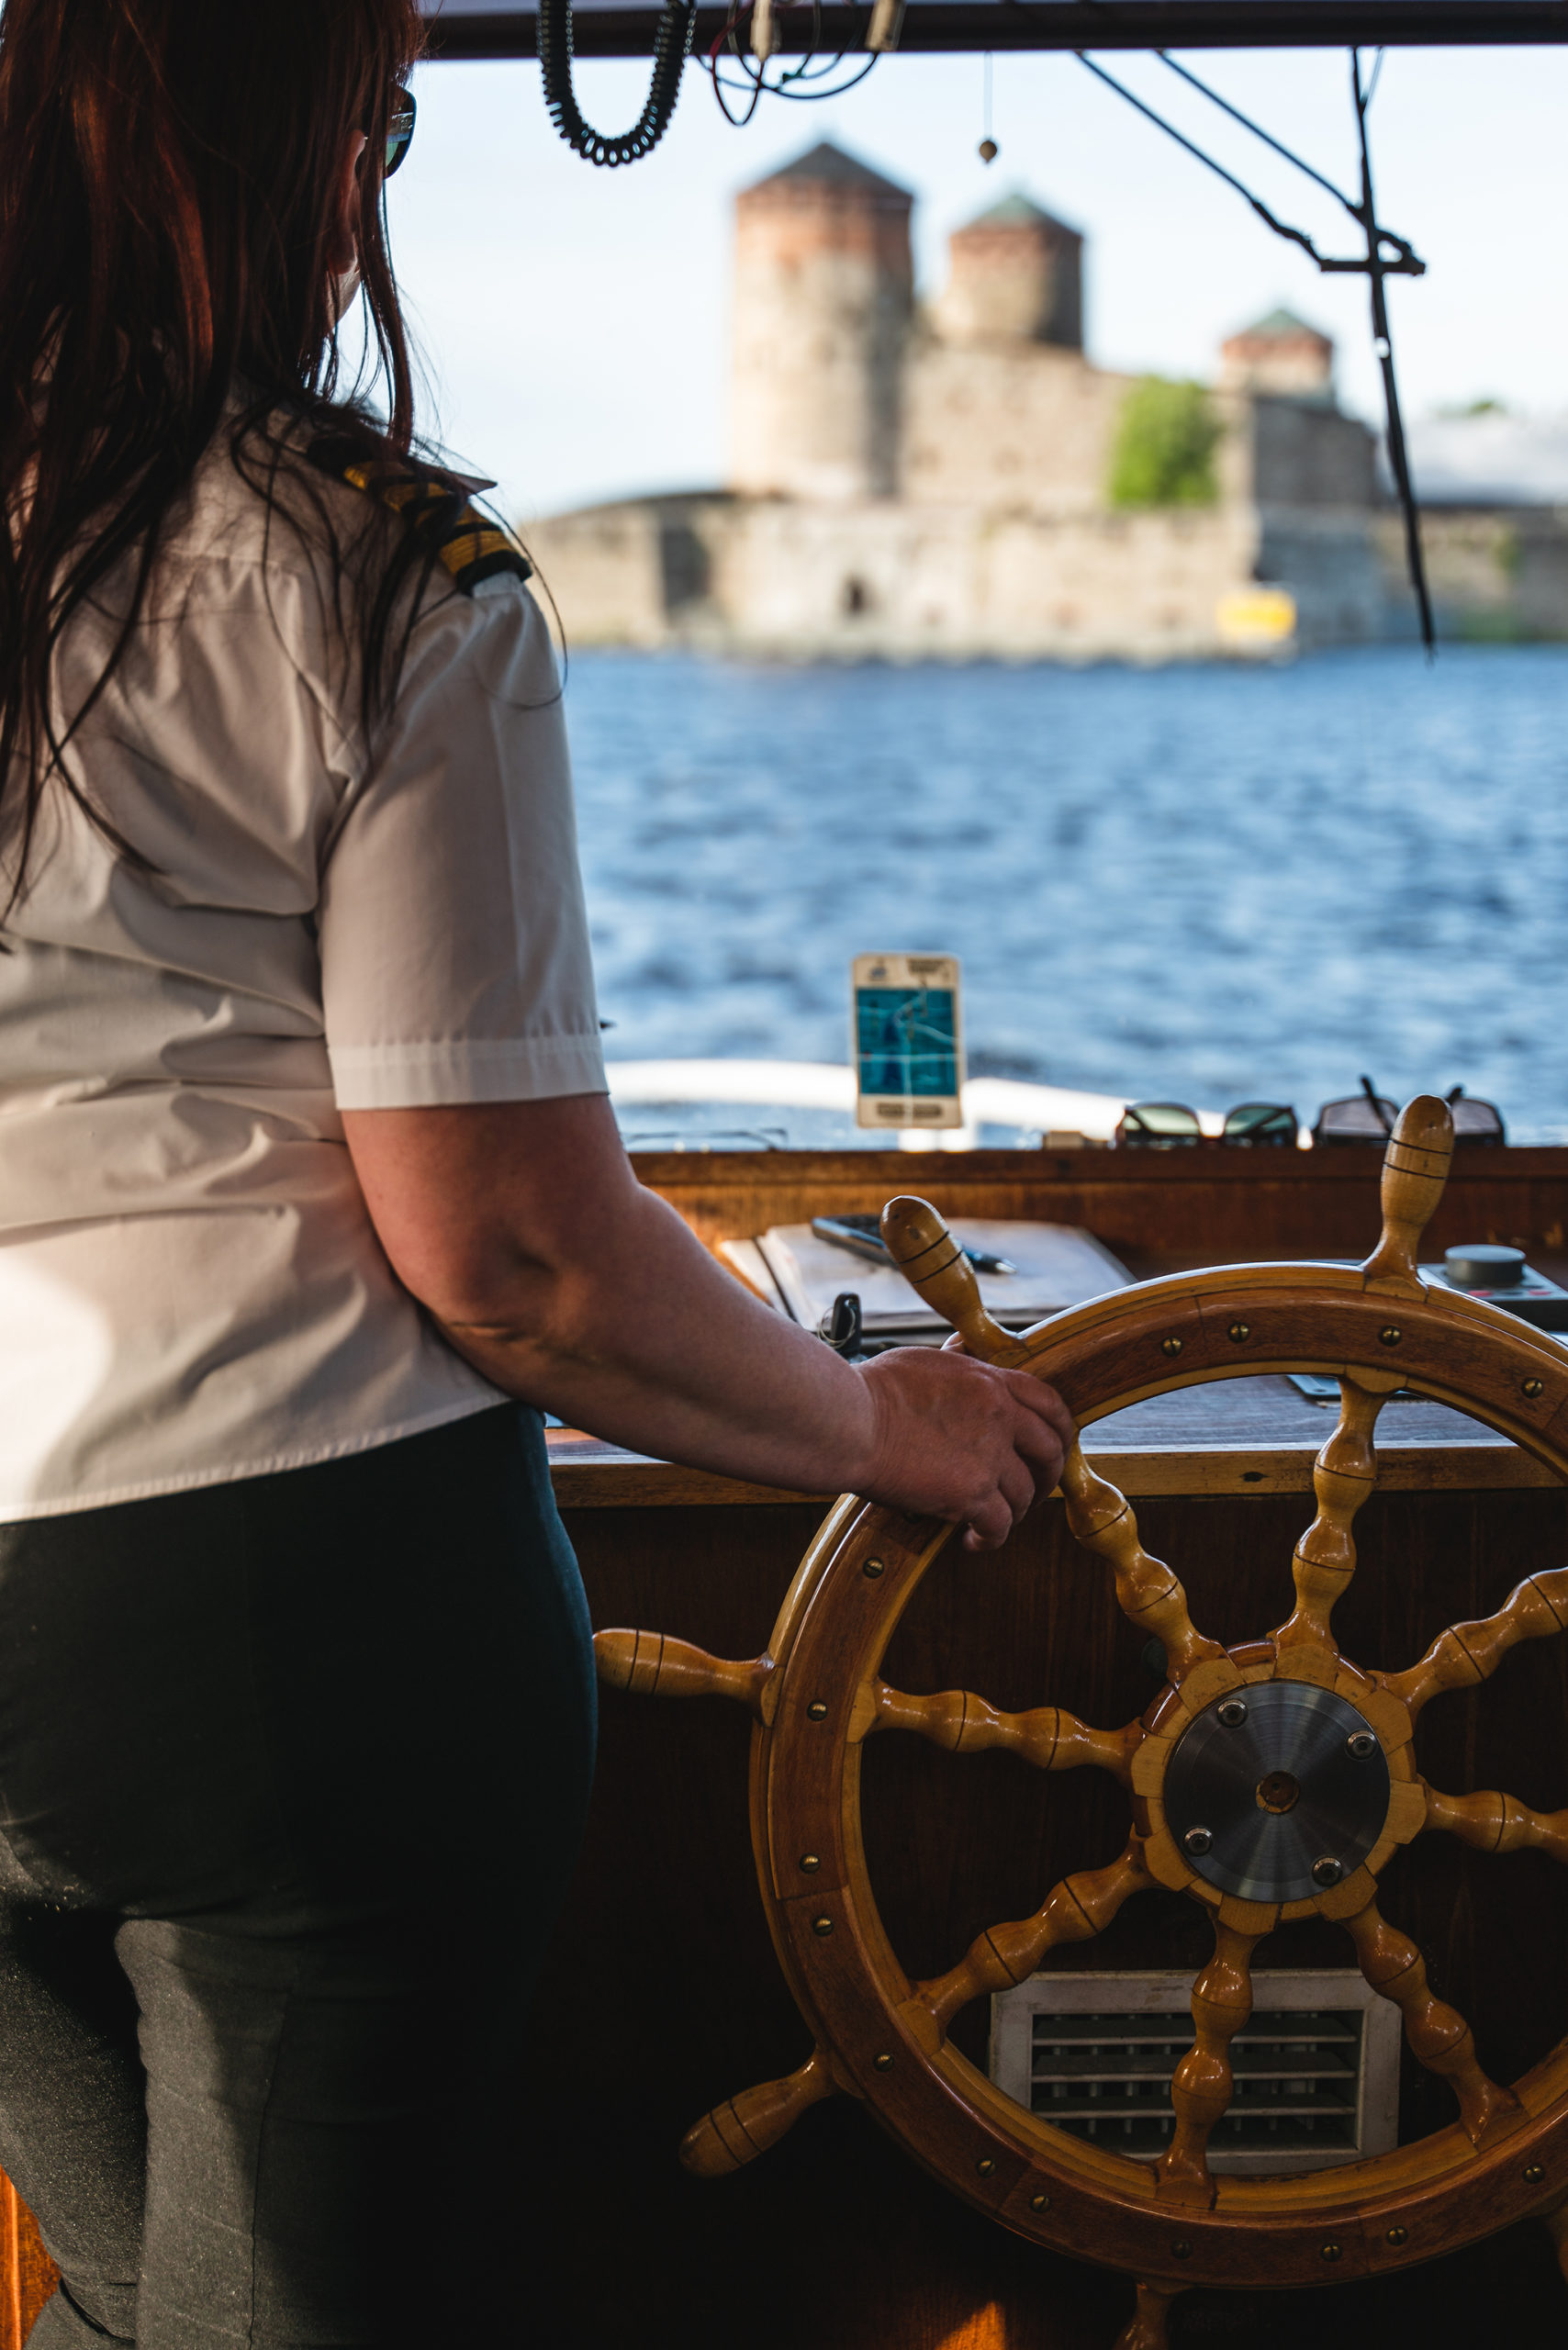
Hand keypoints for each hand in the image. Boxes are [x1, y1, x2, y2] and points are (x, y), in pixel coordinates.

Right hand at [851, 1346, 1073, 1551]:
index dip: (1059, 1431)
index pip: (1050, 1404)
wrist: (847, 1421)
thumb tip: (960, 1353)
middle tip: (1032, 1491)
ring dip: (1014, 1512)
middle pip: (1049, 1452)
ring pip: (1024, 1494)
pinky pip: (999, 1526)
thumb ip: (956, 1363)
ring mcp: (988, 1456)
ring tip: (992, 1521)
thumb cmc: (870, 1390)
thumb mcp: (925, 1361)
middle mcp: (1000, 1416)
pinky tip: (973, 1542)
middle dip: (1046, 1477)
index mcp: (990, 1381)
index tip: (1053, 1448)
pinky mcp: (970, 1494)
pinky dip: (990, 1539)